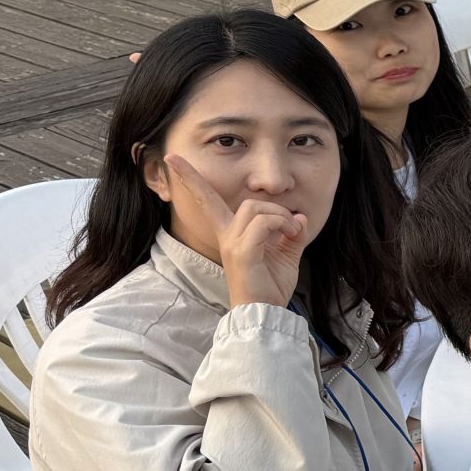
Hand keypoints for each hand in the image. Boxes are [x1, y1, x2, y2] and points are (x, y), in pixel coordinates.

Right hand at [165, 154, 309, 308]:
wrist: (265, 312)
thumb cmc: (271, 286)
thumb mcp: (286, 253)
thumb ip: (290, 232)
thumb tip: (298, 215)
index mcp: (232, 235)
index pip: (207, 201)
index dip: (190, 179)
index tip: (171, 157)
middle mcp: (227, 237)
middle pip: (246, 202)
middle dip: (275, 209)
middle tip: (292, 228)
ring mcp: (232, 244)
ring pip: (255, 208)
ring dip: (281, 217)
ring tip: (292, 234)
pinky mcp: (241, 252)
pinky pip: (264, 223)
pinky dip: (283, 224)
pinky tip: (291, 236)